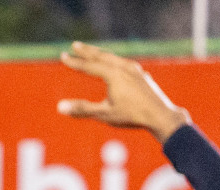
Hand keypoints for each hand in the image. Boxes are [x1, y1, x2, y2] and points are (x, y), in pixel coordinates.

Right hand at [57, 41, 191, 141]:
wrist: (160, 115)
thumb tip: (60, 107)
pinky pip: (123, 63)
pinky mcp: (141, 74)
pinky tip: (114, 64)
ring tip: (92, 53)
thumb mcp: (104, 114)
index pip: (89, 66)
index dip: (74, 62)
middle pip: (101, 55)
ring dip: (100, 54)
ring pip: (113, 57)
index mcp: (113, 74)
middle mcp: (123, 67)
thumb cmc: (131, 116)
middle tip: (75, 45)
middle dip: (87, 51)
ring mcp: (134, 69)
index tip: (63, 56)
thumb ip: (82, 109)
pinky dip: (113, 60)